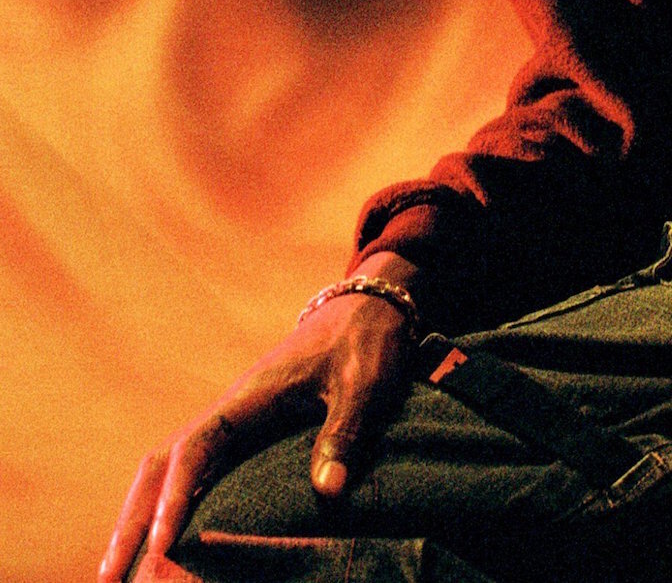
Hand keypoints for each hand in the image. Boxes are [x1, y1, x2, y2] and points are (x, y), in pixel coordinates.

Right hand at [98, 254, 419, 582]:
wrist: (370, 309)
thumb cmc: (367, 342)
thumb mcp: (365, 383)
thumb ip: (345, 431)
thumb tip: (326, 493)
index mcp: (252, 396)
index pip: (196, 448)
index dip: (176, 497)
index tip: (162, 547)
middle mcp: (232, 410)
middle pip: (162, 464)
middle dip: (132, 520)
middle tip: (108, 580)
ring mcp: (235, 421)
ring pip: (170, 469)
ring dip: (140, 517)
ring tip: (119, 575)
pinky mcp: (247, 431)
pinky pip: (196, 471)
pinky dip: (170, 506)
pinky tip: (162, 545)